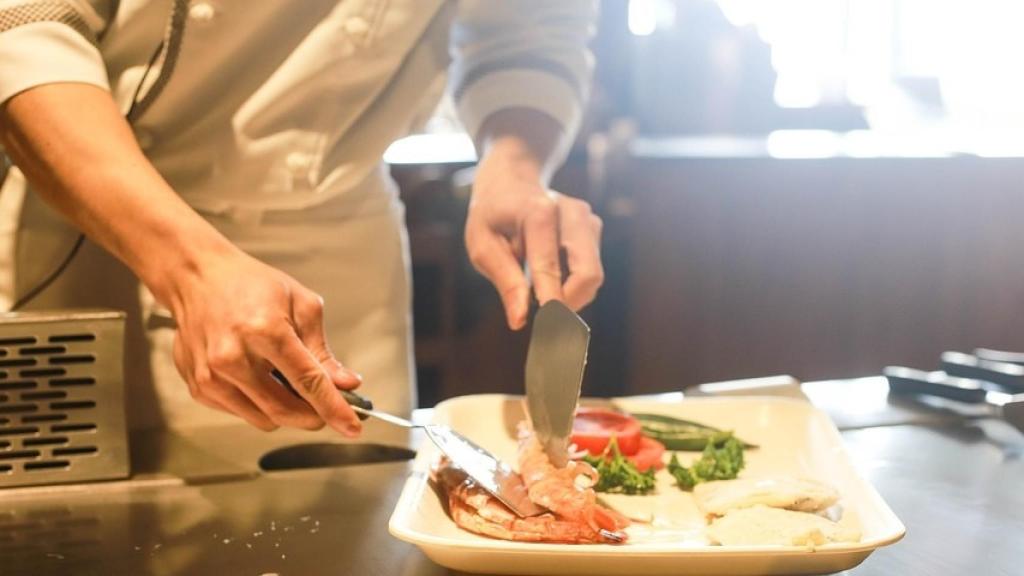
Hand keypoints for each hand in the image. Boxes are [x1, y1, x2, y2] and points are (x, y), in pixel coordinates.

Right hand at [161, 248, 363, 434]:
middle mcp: (233, 357)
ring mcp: (212, 376)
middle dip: (314, 416)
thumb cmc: (250, 285)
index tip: (352, 427)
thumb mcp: (300, 305)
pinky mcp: (199, 388)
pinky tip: (260, 377)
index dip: (334, 409)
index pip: (308, 382)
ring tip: (287, 380)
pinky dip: (260, 404)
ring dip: (287, 411)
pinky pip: (242, 413)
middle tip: (328, 407)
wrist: (197, 278)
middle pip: (286, 410)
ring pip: (265, 419)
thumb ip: (322, 351)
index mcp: (264, 331)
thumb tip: (345, 384)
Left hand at [465, 138, 603, 329]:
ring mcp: (588, 219)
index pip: (551, 268)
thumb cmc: (492, 215)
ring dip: (569, 295)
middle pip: (589, 274)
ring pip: (593, 276)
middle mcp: (572, 213)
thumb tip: (520, 320)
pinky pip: (589, 269)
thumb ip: (504, 281)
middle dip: (570, 305)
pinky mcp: (594, 229)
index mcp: (539, 214)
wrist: (511, 180)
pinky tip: (549, 276)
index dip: (553, 305)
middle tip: (545, 322)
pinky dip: (571, 284)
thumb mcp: (482, 245)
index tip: (550, 334)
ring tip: (538, 290)